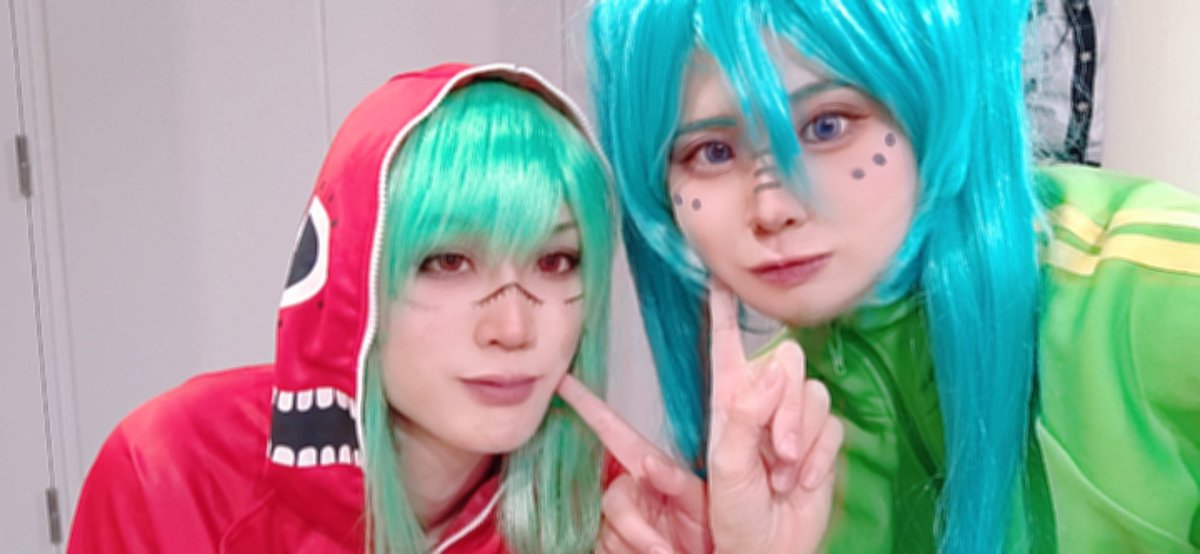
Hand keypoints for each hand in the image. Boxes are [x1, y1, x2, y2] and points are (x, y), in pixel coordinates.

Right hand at [557, 374, 710, 553]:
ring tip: (665, 553)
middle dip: (635, 526)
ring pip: (609, 530)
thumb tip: (649, 463)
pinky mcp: (607, 544)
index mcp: (646, 467)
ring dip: (637, 546)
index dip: (586, 405)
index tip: (564, 381)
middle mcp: (627, 489)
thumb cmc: (716, 531)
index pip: (611, 430)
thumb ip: (677, 479)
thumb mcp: (700, 501)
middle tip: (661, 548)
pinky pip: (604, 548)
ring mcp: (616, 518)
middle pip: (611, 496)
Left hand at [706, 279, 843, 553]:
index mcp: (728, 399)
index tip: (719, 276)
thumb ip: (746, 414)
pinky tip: (803, 482)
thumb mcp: (729, 464)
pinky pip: (833, 427)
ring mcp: (792, 421)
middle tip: (776, 452)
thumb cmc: (736, 514)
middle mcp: (761, 401)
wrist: (771, 548)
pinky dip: (819, 458)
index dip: (725, 310)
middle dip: (786, 408)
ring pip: (813, 395)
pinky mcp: (820, 440)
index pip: (727, 343)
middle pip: (785, 361)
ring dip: (801, 440)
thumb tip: (772, 370)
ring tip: (784, 474)